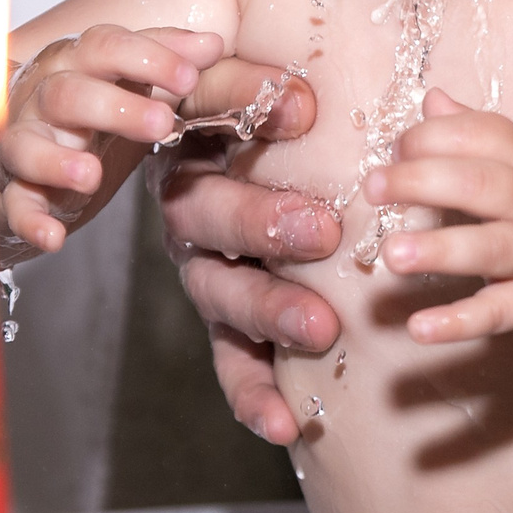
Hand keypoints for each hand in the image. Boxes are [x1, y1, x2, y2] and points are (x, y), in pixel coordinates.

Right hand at [0, 24, 221, 252]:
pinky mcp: (15, 188)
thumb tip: (212, 43)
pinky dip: (29, 221)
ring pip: (27, 145)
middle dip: (114, 107)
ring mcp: (25, 142)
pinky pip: (14, 204)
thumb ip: (170, 59)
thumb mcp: (132, 78)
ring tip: (90, 175)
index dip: (147, 58)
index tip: (190, 77)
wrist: (32, 145)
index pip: (105, 46)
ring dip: (56, 160)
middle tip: (162, 124)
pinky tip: (53, 238)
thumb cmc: (92, 104)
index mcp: (78, 60)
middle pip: (68, 92)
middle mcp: (44, 94)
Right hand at [157, 47, 344, 446]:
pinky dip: (253, 392)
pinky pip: (229, 359)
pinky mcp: (224, 322)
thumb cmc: (286, 123)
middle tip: (321, 231)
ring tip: (319, 327)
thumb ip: (274, 90)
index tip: (305, 108)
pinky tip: (282, 423)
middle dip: (262, 222)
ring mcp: (204, 266)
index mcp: (198, 132)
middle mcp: (190, 202)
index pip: (207, 108)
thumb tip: (302, 97)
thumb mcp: (279, 92)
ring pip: (219, 289)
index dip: (243, 103)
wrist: (278, 178)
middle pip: (207, 211)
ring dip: (267, 309)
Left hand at [372, 90, 512, 343]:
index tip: (396, 146)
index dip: (433, 136)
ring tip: (392, 254)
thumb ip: (481, 128)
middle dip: (422, 180)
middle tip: (373, 186)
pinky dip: (463, 321)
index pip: (480, 135)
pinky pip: (503, 310)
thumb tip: (431, 101)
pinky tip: (422, 327)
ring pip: (492, 247)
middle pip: (480, 182)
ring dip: (441, 250)